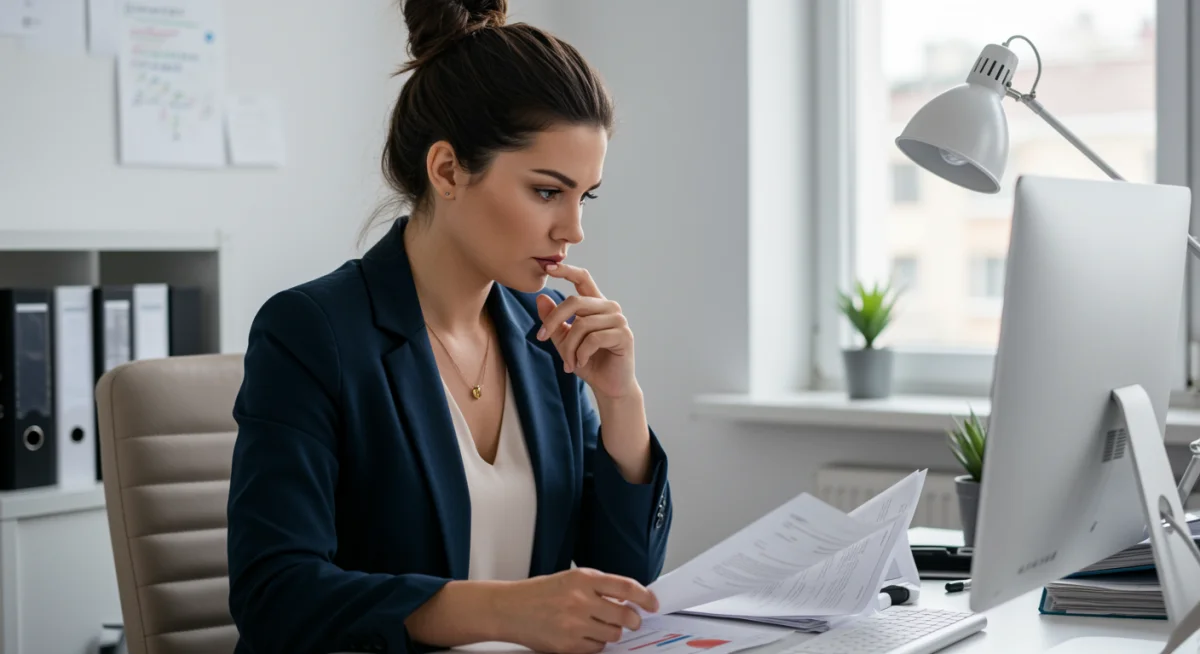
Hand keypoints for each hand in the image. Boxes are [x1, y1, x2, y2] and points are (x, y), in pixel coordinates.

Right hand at [496, 568, 659, 653]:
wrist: (509, 609)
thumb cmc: (540, 592)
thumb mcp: (571, 579)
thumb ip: (599, 587)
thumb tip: (629, 601)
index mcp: (583, 579)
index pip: (626, 588)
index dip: (645, 597)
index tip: (653, 604)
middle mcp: (580, 600)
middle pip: (624, 617)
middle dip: (633, 621)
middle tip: (631, 621)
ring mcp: (574, 625)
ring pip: (613, 635)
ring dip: (613, 633)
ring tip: (600, 626)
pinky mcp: (567, 646)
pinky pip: (596, 649)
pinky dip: (596, 645)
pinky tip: (585, 635)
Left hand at [536, 264, 637, 399]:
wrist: (609, 386)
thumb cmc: (588, 362)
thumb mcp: (564, 340)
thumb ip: (554, 320)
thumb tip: (540, 298)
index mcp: (596, 304)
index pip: (582, 278)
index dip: (566, 270)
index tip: (548, 266)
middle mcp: (609, 307)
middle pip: (574, 301)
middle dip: (553, 321)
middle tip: (542, 338)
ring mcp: (618, 320)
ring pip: (581, 325)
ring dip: (568, 347)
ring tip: (569, 363)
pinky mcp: (624, 335)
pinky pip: (593, 339)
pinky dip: (581, 354)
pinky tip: (581, 363)